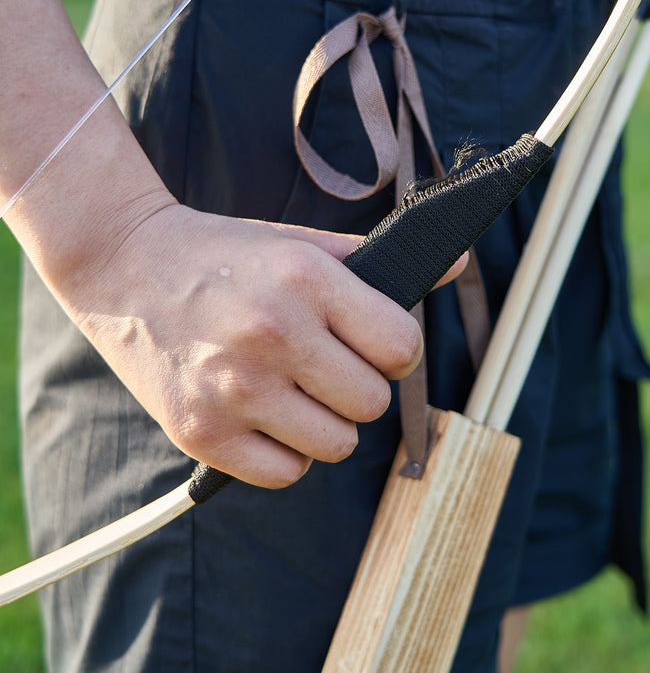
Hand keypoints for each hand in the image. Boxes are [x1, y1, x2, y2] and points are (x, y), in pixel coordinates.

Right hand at [72, 204, 441, 488]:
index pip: (403, 348)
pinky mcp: (201, 433)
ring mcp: (235, 389)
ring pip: (337, 446)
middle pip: (373, 404)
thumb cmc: (224, 256)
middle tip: (326, 367)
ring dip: (326, 425)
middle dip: (359, 388)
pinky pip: (286, 474)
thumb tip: (457, 262)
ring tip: (293, 391)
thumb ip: (377, 260)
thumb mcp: (300, 242)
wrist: (124, 265)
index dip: (395, 351)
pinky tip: (263, 416)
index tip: (375, 347)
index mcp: (308, 281)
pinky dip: (285, 453)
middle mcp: (274, 335)